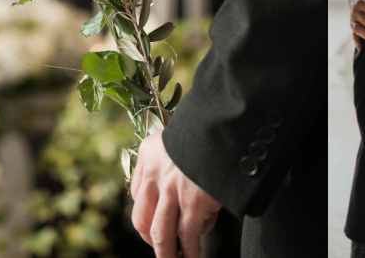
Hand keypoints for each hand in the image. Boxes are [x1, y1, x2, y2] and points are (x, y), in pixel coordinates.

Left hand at [131, 131, 221, 257]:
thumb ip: (175, 159)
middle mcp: (154, 174)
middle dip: (150, 241)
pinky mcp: (194, 202)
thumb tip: (184, 190)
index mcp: (149, 155)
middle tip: (162, 251)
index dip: (147, 214)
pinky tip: (193, 256)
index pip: (138, 195)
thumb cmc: (210, 127)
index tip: (156, 223)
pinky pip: (188, 234)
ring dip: (166, 254)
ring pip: (161, 234)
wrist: (226, 121)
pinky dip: (190, 250)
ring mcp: (173, 191)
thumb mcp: (182, 136)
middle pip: (142, 221)